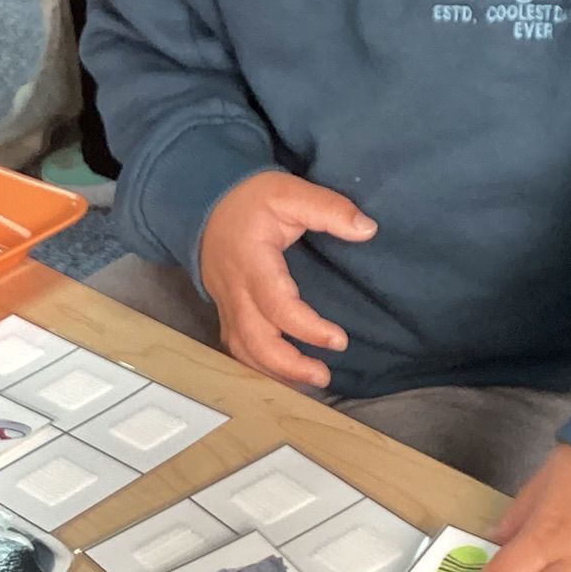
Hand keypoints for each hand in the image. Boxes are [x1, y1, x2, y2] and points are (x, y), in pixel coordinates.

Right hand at [199, 171, 375, 387]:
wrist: (203, 202)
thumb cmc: (249, 199)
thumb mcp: (289, 191)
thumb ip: (328, 209)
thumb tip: (367, 229)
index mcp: (252, 263)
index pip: (276, 305)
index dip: (307, 328)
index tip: (339, 340)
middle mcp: (234, 290)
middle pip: (254, 340)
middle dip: (288, 365)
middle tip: (324, 376)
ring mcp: (226, 303)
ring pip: (242, 349)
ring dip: (273, 371)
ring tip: (309, 380)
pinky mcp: (225, 310)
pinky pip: (237, 345)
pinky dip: (258, 365)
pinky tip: (282, 373)